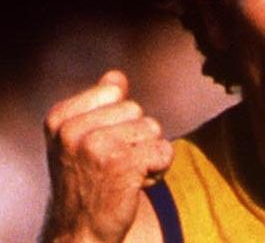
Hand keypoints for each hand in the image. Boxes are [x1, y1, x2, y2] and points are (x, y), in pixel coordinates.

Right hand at [42, 71, 173, 242]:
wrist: (79, 233)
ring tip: (124, 174)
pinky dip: (160, 168)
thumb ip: (99, 105)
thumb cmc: (86, 182)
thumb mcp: (80, 139)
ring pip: (153, 128)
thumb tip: (116, 75)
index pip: (114, 88)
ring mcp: (96, 146)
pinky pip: (164, 150)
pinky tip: (137, 184)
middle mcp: (73, 130)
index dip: (119, 117)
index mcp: (60, 117)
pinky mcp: (122, 164)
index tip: (103, 143)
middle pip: (136, 109)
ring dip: (147, 153)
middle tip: (114, 164)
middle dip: (135, 136)